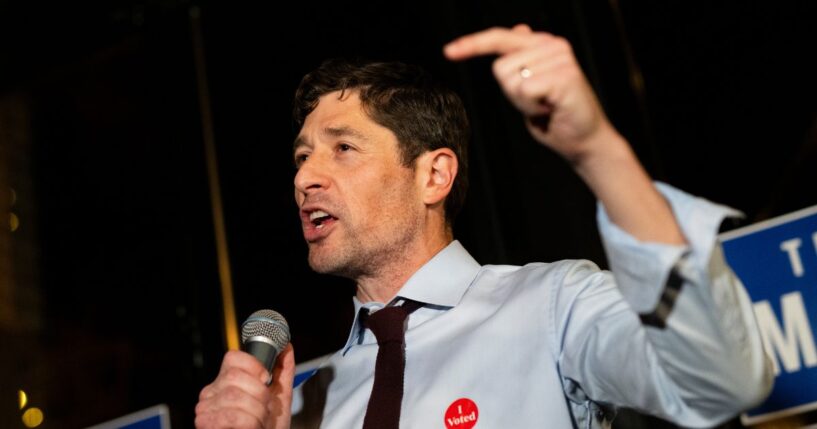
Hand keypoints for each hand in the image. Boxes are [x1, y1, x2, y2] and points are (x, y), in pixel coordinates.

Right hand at [195, 345, 294, 428]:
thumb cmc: (268, 428)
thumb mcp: (279, 399)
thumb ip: (282, 371)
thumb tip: (287, 346)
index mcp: (226, 383)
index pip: (233, 357)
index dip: (254, 365)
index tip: (266, 378)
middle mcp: (211, 394)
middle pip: (234, 377)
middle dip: (259, 394)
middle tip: (265, 409)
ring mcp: (205, 411)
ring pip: (235, 397)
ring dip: (257, 413)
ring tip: (259, 423)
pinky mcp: (207, 426)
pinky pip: (232, 417)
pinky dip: (250, 424)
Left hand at [444, 24, 617, 164]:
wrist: (583, 140)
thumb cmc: (555, 115)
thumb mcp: (533, 84)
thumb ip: (522, 58)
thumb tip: (520, 28)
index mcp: (544, 44)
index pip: (501, 38)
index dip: (473, 44)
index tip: (449, 51)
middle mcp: (553, 45)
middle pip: (501, 67)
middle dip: (511, 93)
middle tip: (538, 103)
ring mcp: (561, 59)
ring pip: (511, 80)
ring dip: (523, 102)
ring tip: (546, 105)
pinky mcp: (565, 76)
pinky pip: (525, 90)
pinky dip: (532, 106)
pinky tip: (551, 108)